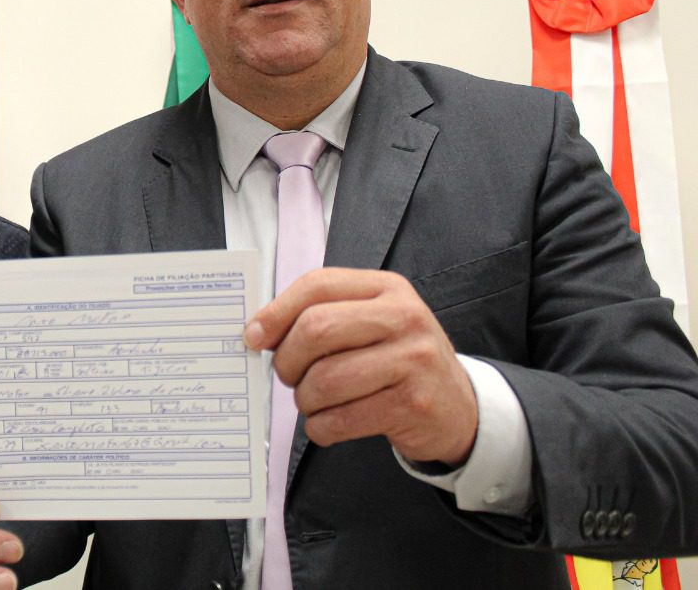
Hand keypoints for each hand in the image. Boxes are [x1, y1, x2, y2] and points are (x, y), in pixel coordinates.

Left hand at [243, 267, 477, 464]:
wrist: (459, 407)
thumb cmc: (398, 360)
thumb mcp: (370, 323)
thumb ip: (321, 316)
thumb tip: (256, 332)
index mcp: (386, 289)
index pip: (318, 285)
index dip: (276, 312)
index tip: (253, 337)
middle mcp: (403, 317)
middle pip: (316, 330)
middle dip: (287, 360)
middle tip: (288, 376)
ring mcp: (412, 360)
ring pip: (324, 379)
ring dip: (304, 400)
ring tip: (313, 401)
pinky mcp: (412, 404)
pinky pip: (341, 419)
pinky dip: (321, 427)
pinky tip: (329, 423)